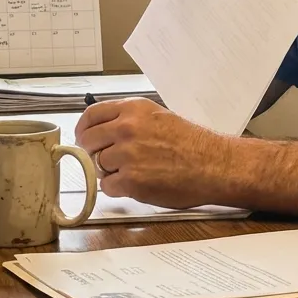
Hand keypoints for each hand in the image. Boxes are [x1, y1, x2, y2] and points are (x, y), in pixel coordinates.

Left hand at [75, 98, 225, 208]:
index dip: (84, 128)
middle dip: (93, 151)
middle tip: (105, 158)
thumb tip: (103, 129)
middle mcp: (127, 128)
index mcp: (133, 109)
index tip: (83, 137)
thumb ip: (129, 120)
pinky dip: (117, 188)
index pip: (91, 115)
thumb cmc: (192, 144)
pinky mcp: (131, 180)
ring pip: (97, 164)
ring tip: (133, 171)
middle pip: (88, 140)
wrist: (213, 164)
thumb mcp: (158, 117)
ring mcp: (127, 154)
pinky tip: (135, 183)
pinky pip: (107, 186)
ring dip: (109, 171)